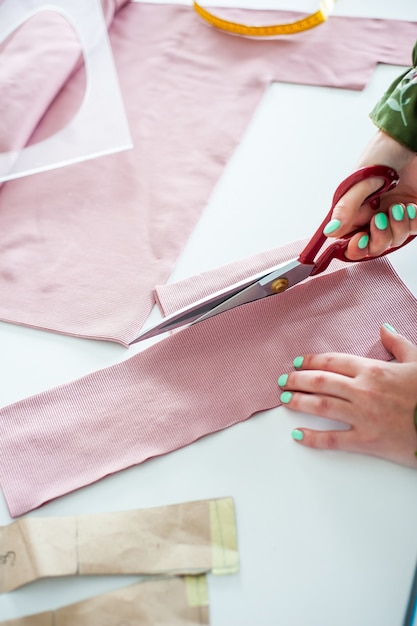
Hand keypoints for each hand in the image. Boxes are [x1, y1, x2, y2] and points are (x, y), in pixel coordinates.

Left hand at [277, 324, 416, 467]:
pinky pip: (333, 440)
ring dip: (299, 402)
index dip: (311, 361)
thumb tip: (384, 328)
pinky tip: (298, 435)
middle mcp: (363, 391)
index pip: (333, 361)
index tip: (298, 362)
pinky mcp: (367, 441)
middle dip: (298, 380)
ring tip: (284, 400)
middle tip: (283, 381)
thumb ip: (398, 344)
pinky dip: (313, 438)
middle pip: (320, 382)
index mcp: (374, 370)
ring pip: (321, 406)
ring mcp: (364, 417)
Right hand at [324, 130, 416, 259]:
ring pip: (393, 240)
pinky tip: (411, 207)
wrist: (411, 138)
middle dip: (377, 239)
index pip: (349, 240)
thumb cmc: (384, 152)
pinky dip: (413, 222)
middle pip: (372, 246)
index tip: (360, 239)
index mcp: (356, 210)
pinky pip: (413, 230)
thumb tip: (330, 231)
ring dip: (397, 227)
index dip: (354, 247)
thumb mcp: (360, 181)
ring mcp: (394, 215)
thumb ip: (346, 208)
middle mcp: (373, 215)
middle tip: (380, 219)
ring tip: (399, 207)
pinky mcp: (414, 212)